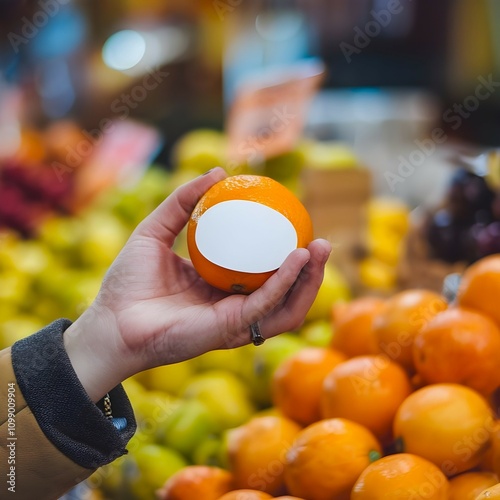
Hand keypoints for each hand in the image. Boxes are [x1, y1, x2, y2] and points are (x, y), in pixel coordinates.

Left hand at [64, 168, 331, 400]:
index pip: (265, 274)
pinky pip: (266, 305)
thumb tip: (217, 170)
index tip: (298, 227)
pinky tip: (297, 257)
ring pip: (287, 307)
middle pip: (286, 294)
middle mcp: (234, 307)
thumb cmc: (128, 283)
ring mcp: (235, 322)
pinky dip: (285, 281)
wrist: (109, 322)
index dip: (287, 255)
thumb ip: (182, 202)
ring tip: (319, 249)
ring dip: (309, 281)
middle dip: (311, 272)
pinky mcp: (229, 330)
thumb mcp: (155, 231)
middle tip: (322, 241)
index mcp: (222, 288)